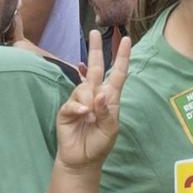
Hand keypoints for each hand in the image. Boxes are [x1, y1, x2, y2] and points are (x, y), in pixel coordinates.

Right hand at [55, 31, 130, 171]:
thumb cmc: (99, 143)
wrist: (83, 160)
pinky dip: (79, 108)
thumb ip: (107, 111)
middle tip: (94, 32)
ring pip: (84, 87)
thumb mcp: (110, 128)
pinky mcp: (67, 110)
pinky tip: (82, 115)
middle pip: (94, 67)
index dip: (122, 57)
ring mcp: (79, 101)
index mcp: (109, 97)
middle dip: (95, 49)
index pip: (117, 73)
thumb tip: (100, 93)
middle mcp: (94, 94)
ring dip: (89, 100)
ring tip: (90, 117)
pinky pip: (73, 102)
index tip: (125, 39)